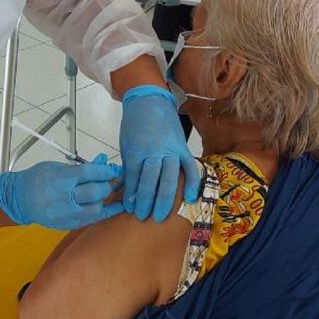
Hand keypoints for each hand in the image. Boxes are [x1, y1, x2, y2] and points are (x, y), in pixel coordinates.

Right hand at [0, 154, 124, 229]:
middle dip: (109, 184)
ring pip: (96, 208)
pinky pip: (91, 220)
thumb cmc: (36, 179)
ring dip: (106, 199)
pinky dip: (104, 212)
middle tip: (115, 179)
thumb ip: (81, 166)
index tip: (116, 169)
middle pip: (96, 192)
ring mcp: (66, 214)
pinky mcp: (68, 224)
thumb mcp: (57, 167)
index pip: (90, 173)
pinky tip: (114, 206)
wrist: (18, 199)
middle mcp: (64, 199)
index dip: (107, 170)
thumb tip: (102, 161)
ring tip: (110, 190)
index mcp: (60, 180)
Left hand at [119, 86, 199, 221]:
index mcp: (137, 150)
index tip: (130, 208)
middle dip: (147, 201)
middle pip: (151, 180)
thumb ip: (129, 166)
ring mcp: (171, 149)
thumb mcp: (125, 145)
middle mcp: (154, 151)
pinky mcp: (183, 148)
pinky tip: (190, 198)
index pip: (134, 177)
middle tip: (143, 217)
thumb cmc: (134, 124)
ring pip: (170, 177)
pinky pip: (190, 167)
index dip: (131, 195)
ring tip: (161, 215)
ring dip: (165, 198)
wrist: (149, 101)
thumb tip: (128, 190)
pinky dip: (192, 182)